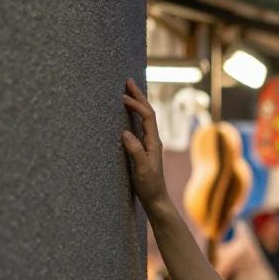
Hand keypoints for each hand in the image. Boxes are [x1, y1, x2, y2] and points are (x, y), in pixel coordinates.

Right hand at [121, 78, 167, 206]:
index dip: (136, 104)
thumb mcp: (142, 170)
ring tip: (128, 90)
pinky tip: (128, 113)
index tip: (123, 96)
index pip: (147, 116)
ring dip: (137, 103)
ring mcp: (149, 143)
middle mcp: (153, 140)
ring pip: (144, 118)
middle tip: (128, 81)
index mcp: (154, 142)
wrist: (156, 199)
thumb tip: (125, 133)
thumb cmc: (149, 186)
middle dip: (139, 96)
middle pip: (148, 112)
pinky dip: (134, 115)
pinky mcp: (144, 148)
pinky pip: (140, 126)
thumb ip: (135, 151)